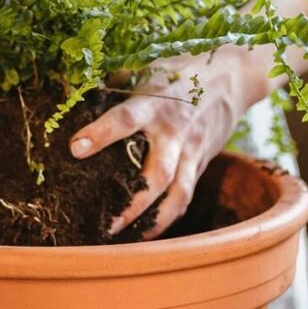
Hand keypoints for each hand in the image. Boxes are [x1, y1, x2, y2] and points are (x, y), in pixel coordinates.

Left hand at [68, 48, 265, 239]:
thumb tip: (78, 96)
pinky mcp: (201, 163)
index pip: (125, 119)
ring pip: (178, 194)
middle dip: (132, 202)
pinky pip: (186, 195)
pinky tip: (148, 230)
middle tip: (105, 223)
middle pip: (158, 173)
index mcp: (155, 103)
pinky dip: (168, 216)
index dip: (101, 133)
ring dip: (153, 220)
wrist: (232, 78)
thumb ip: (116, 86)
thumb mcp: (147, 70)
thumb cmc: (180, 71)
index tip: (75, 148)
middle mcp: (175, 131)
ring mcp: (192, 150)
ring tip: (127, 238)